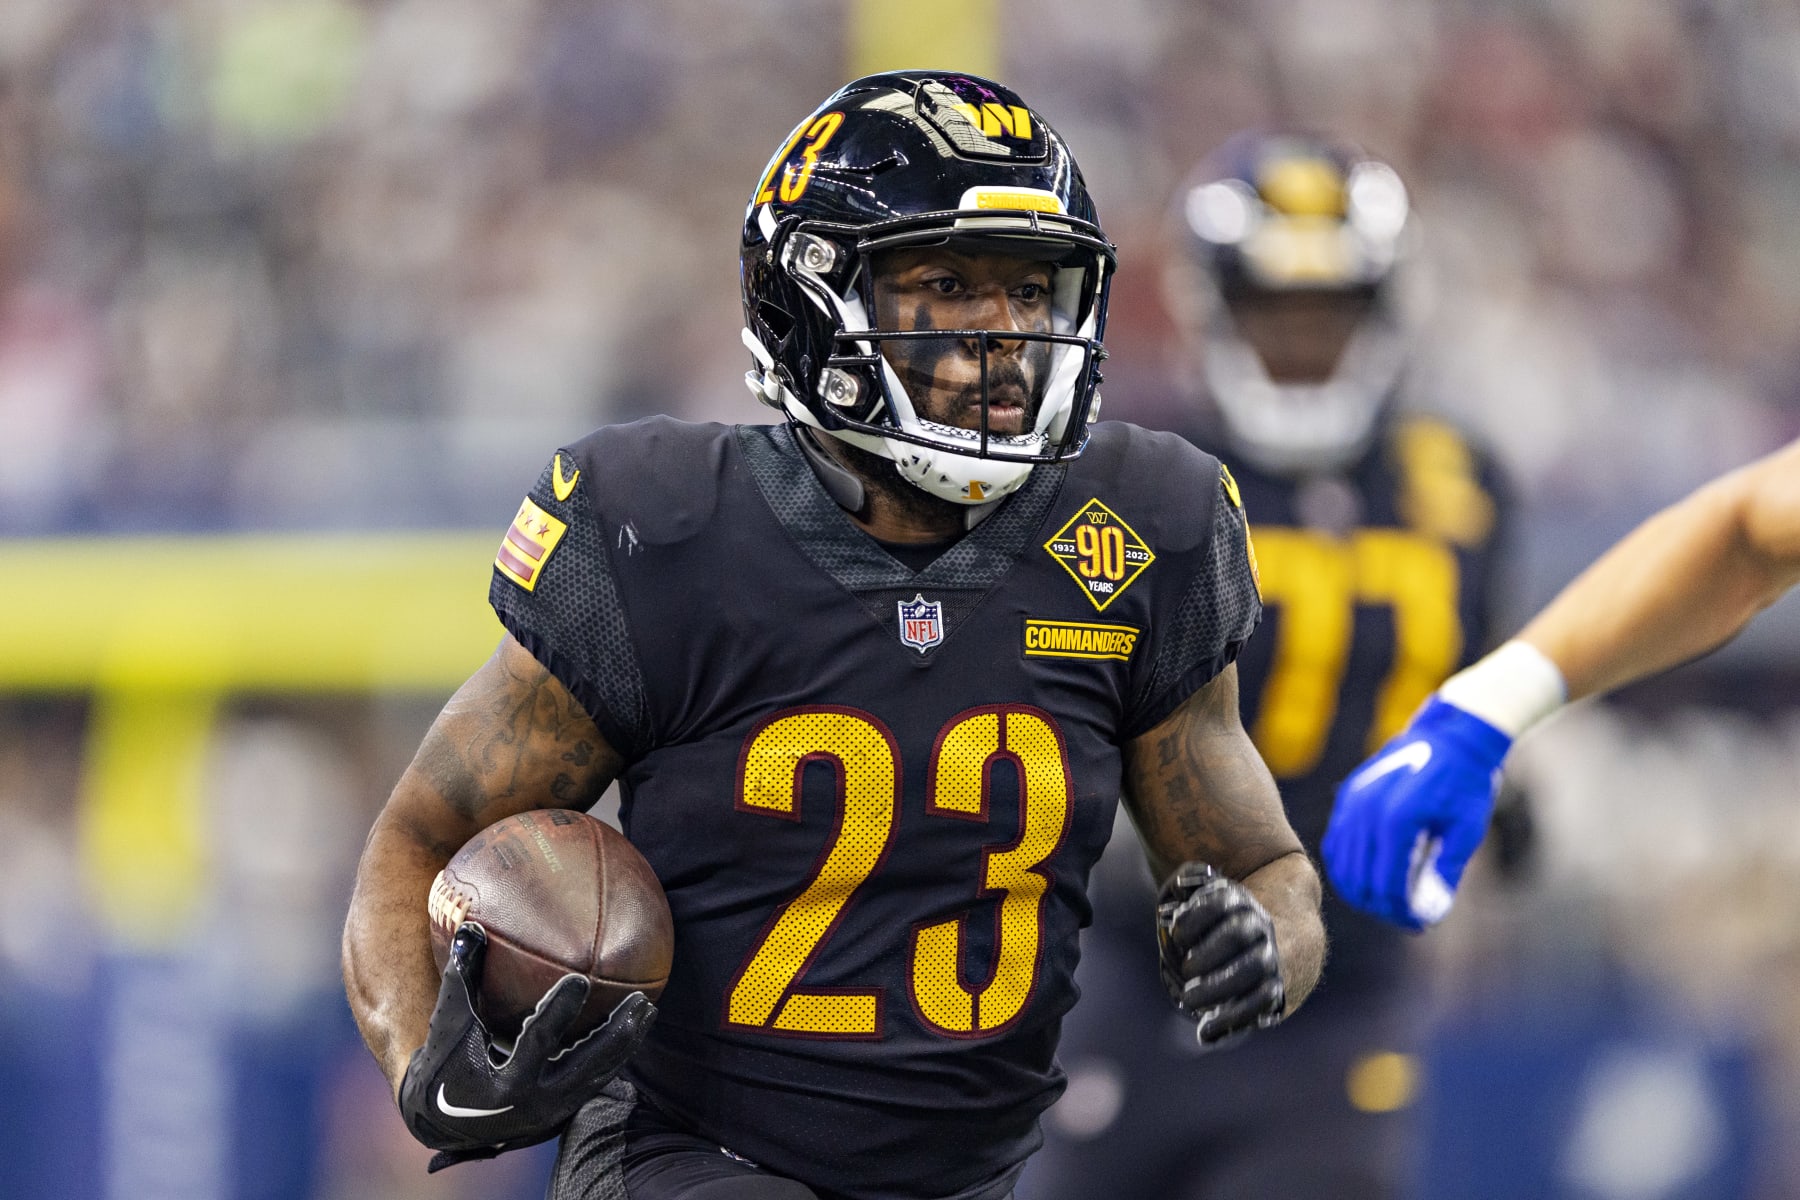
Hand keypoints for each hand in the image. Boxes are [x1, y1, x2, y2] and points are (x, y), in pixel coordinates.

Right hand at [397, 925, 655, 1171]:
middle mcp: (535, 1104)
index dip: (558, 1012)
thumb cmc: (443, 1065)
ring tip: (647, 1009)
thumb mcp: (447, 1025)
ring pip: (599, 1075)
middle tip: (642, 1000)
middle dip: (617, 1033)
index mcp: (504, 1084)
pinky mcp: (562, 1112)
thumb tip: (472, 928)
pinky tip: (632, 1028)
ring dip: (625, 1043)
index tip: (580, 980)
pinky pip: (596, 1080)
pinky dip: (614, 1054)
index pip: (537, 1043)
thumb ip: (461, 978)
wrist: (444, 1124)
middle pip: (587, 1066)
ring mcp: (553, 1113)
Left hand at [1155, 863, 1284, 1048]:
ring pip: (1252, 968)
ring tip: (1189, 1000)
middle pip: (1237, 934)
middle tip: (1185, 970)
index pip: (1221, 901)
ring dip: (1218, 986)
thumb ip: (1191, 888)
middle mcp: (1260, 926)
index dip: (1197, 915)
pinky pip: (1259, 1003)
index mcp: (1240, 903)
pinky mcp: (1276, 989)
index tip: (1177, 933)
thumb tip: (1177, 887)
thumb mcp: (1212, 901)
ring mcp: (1270, 957)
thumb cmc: (1229, 924)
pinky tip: (1205, 1033)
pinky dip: (1232, 1019)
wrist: (1288, 942)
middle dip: (1208, 953)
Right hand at [1322, 695, 1512, 929]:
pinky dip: (1347, 868)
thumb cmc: (1466, 784)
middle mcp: (1367, 812)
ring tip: (1388, 903)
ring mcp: (1352, 803)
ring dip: (1362, 892)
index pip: (1388, 886)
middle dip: (1382, 908)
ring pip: (1342, 867)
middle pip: (1360, 882)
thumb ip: (1444, 873)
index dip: (1402, 914)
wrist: (1452, 737)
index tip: (1420, 925)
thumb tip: (1429, 913)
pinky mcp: (1347, 798)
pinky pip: (1336, 844)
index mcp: (1398, 821)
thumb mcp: (1466, 832)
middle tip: (1405, 918)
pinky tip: (1369, 878)